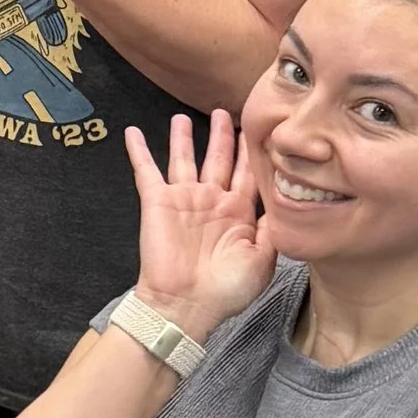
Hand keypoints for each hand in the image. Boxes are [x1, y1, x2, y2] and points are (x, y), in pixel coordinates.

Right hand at [125, 108, 276, 340]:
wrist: (186, 306)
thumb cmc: (226, 290)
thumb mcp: (263, 259)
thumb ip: (272, 228)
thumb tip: (284, 201)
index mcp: (237, 213)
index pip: (248, 174)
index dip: (253, 153)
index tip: (261, 129)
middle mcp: (211, 202)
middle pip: (218, 159)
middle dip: (222, 136)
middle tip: (225, 112)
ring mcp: (183, 200)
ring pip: (184, 158)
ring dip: (184, 137)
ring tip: (183, 117)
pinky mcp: (157, 202)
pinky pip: (146, 170)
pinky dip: (139, 150)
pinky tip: (133, 131)